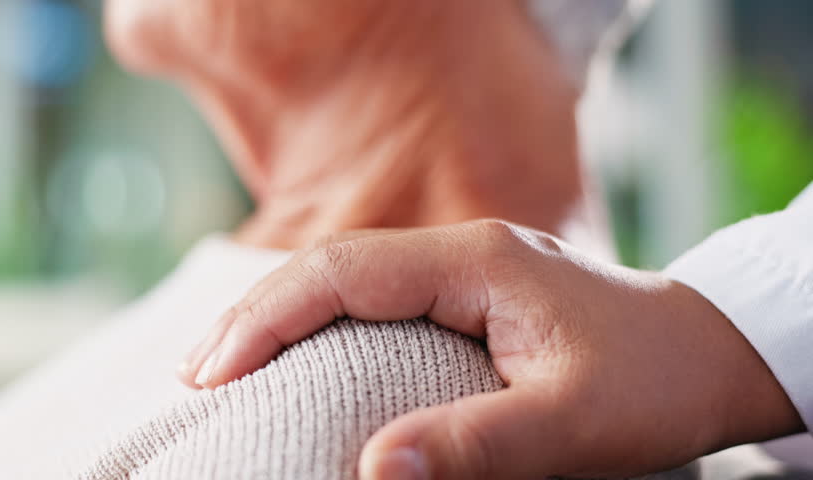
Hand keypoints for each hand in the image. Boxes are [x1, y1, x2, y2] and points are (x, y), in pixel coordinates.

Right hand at [177, 220, 802, 478]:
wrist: (705, 349)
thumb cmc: (649, 382)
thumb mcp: (571, 423)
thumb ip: (477, 444)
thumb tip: (372, 472)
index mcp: (476, 262)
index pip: (343, 271)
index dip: (268, 317)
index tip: (212, 373)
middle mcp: (460, 251)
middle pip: (332, 264)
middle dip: (256, 313)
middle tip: (195, 372)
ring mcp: (462, 267)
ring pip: (348, 275)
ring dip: (283, 315)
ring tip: (225, 363)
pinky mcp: (467, 291)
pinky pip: (376, 296)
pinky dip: (323, 322)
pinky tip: (298, 354)